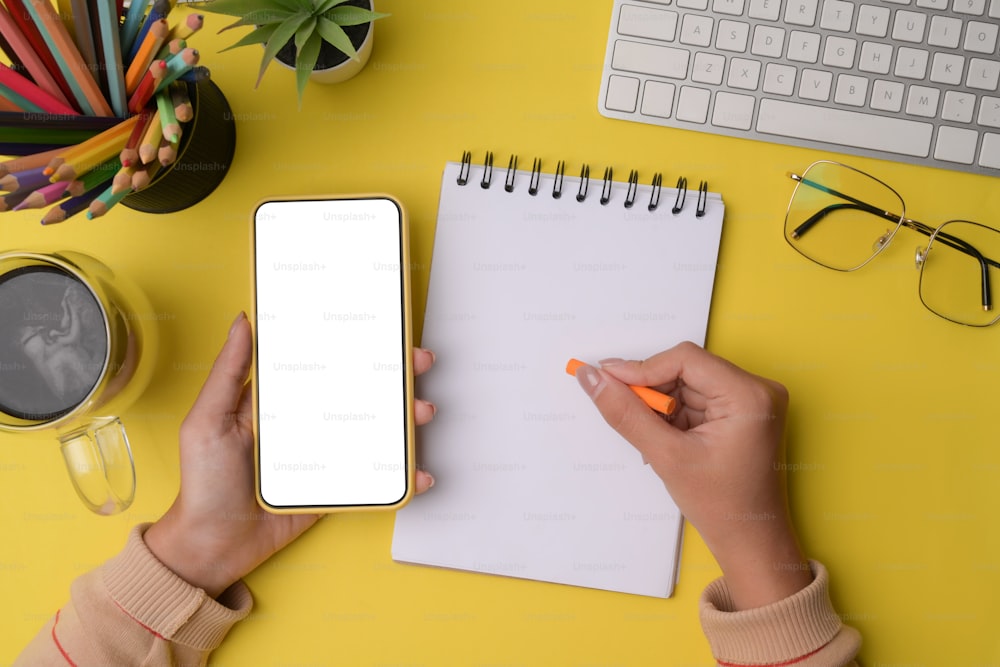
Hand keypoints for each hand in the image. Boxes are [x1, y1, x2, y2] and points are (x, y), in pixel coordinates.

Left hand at [144, 313, 436, 597]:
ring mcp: (327, 455)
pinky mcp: (337, 487)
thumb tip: (243, 321)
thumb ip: (228, 373)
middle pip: (360, 391)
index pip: (324, 362)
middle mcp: (308, 422)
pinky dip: (404, 476)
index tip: (382, 327)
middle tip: (418, 362)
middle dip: (395, 374)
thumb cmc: (203, 483)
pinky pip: (376, 476)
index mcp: (280, 400)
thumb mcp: (207, 421)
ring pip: (377, 429)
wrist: (212, 548)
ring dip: (407, 419)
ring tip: (422, 412)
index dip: (354, 344)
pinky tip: (419, 474)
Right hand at [573, 341, 811, 609]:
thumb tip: (591, 378)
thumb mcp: (667, 456)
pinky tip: (665, 438)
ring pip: (687, 383)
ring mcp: (750, 400)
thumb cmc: (722, 506)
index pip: (685, 359)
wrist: (751, 542)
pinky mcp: (741, 412)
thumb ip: (626, 413)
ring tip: (651, 436)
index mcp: (749, 395)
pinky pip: (696, 398)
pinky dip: (672, 414)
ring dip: (660, 404)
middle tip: (619, 407)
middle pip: (685, 369)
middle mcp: (756, 389)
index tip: (605, 378)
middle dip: (650, 390)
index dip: (642, 367)